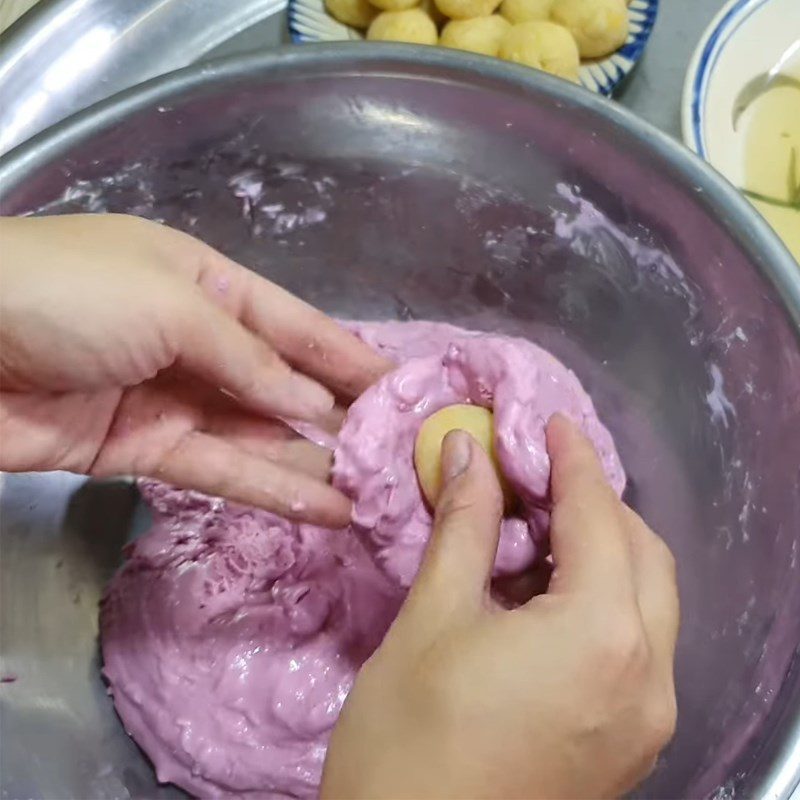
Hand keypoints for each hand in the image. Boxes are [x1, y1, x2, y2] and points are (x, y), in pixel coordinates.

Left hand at [0, 214, 390, 525]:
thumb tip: (311, 401)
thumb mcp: (173, 303)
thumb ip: (248, 358)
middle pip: (284, 383)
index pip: (296, 324)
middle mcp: (199, 341)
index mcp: (209, 284)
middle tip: (400, 452)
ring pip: (259, 435)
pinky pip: (220, 470)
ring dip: (314, 463)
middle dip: (340, 416)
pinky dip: (271, 490)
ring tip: (376, 492)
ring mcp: (173, 399)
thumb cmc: (69, 294)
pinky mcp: (143, 452)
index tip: (404, 386)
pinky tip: (324, 510)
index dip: (349, 355)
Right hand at [322, 415, 678, 798]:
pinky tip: (548, 594)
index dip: (573, 460)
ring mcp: (648, 718)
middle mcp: (649, 675)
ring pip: (649, 601)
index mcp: (601, 634)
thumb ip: (463, 525)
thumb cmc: (407, 736)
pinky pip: (638, 646)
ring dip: (603, 550)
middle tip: (537, 475)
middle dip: (596, 503)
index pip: (599, 517)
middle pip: (642, 555)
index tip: (548, 422)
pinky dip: (604, 601)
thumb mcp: (432, 618)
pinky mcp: (631, 745)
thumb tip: (466, 451)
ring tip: (538, 527)